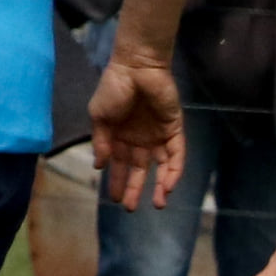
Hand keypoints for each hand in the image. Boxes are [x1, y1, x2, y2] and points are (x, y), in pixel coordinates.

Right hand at [88, 57, 183, 210]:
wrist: (136, 67)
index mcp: (119, 136)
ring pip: (160, 167)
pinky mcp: (174, 130)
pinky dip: (173, 171)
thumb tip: (99, 167)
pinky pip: (176, 155)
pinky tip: (169, 186)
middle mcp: (139, 139)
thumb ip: (101, 142)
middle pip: (138, 169)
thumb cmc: (114, 88)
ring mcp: (157, 135)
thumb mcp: (100, 117)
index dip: (116, 181)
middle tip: (130, 208)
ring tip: (156, 204)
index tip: (112, 199)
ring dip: (159, 186)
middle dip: (134, 188)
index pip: (118, 164)